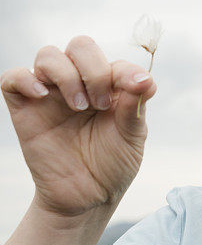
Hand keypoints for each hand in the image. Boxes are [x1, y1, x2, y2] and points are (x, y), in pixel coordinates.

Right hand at [1, 36, 157, 216]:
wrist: (87, 198)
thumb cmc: (112, 164)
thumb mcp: (132, 137)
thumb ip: (136, 105)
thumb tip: (145, 78)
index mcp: (109, 86)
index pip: (114, 61)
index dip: (125, 73)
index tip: (133, 92)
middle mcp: (79, 83)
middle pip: (80, 46)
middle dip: (94, 70)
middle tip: (100, 105)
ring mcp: (51, 94)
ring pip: (48, 56)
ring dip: (66, 75)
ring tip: (79, 107)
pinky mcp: (25, 109)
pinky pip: (13, 77)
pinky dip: (26, 79)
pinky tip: (43, 97)